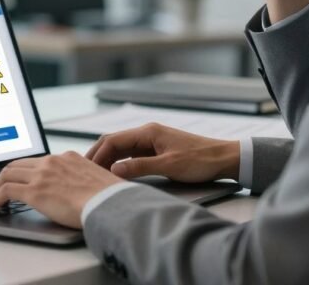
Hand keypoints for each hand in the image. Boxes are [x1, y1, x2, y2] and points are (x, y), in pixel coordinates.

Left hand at [0, 152, 120, 228]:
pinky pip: (6, 191)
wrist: (111, 204)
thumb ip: (81, 180)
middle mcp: (52, 162)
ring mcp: (42, 175)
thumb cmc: (110, 199)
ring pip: (7, 174)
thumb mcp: (95, 180)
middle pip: (17, 164)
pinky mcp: (35, 191)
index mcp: (67, 158)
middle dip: (3, 177)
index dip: (22, 172)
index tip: (17, 181)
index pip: (36, 161)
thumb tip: (78, 192)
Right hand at [85, 123, 239, 182]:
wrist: (223, 159)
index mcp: (148, 132)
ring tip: (96, 175)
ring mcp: (152, 141)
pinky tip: (116, 174)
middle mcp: (147, 133)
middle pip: (114, 142)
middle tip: (84, 171)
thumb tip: (114, 171)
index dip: (97, 154)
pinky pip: (132, 155)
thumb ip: (139, 168)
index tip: (86, 169)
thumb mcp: (168, 166)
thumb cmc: (199, 160)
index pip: (113, 140)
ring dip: (108, 160)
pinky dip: (120, 163)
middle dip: (98, 155)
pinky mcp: (157, 150)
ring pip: (122, 149)